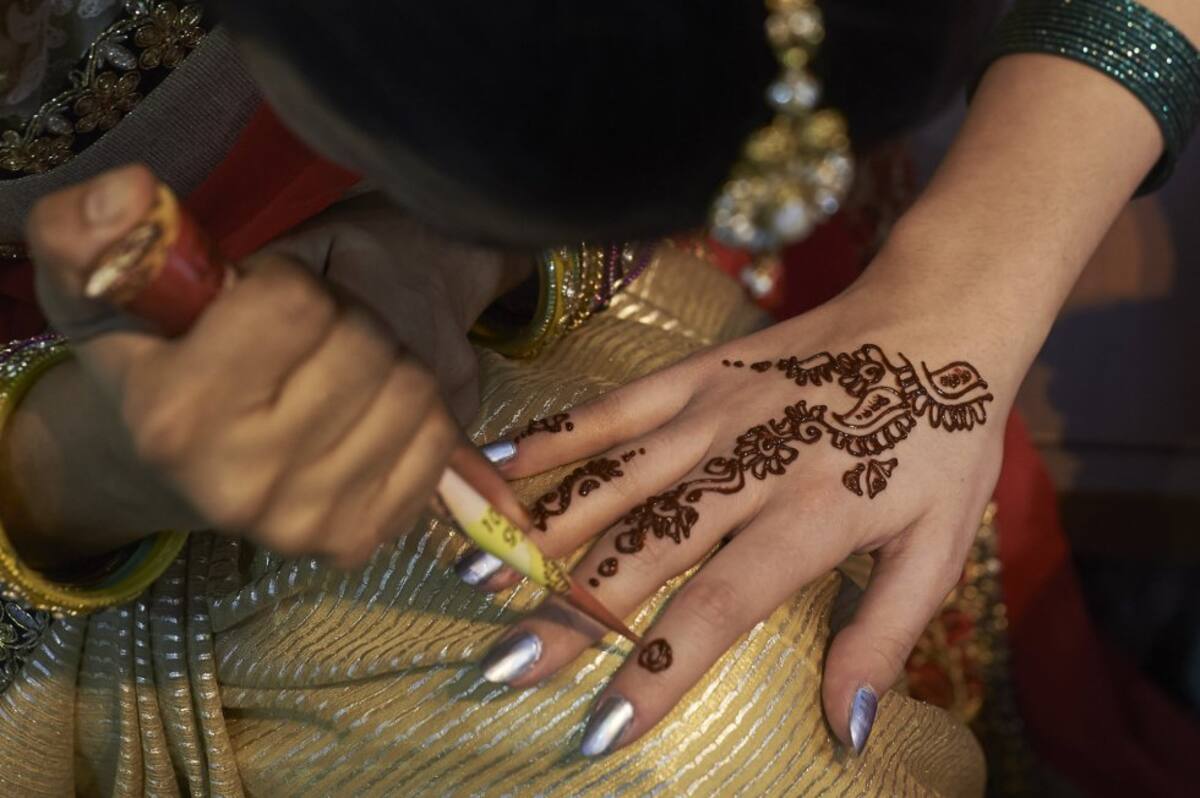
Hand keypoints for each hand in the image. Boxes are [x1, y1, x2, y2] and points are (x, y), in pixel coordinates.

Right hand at [24, 165, 523, 567]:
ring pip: (412, 386)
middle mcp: (241, 482)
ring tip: (331, 371)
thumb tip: (133, 192)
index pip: (296, 302)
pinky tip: (361, 412)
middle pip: (363, 342)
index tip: (255, 300)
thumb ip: (90, 232)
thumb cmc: (149, 363)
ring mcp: (306, 522)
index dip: (283, 281)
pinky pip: (438, 436)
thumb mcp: (97, 288)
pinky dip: (414, 409)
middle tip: (304, 334)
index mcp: (173, 416)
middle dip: (341, 316)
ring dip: (383, 360)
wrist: (170, 471)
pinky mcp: (360, 538)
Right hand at [472, 278, 1009, 755]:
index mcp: (813, 515)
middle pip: (644, 549)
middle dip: (570, 615)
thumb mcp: (941, 547)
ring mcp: (714, 412)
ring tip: (478, 576)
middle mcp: (750, 464)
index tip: (604, 726)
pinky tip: (495, 461)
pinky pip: (615, 407)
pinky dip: (555, 436)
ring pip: (614, 480)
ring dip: (542, 530)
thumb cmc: (942, 440)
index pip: (720, 605)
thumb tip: (847, 730)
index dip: (659, 668)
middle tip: (506, 666)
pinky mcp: (698, 373)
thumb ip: (884, 636)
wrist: (936, 318)